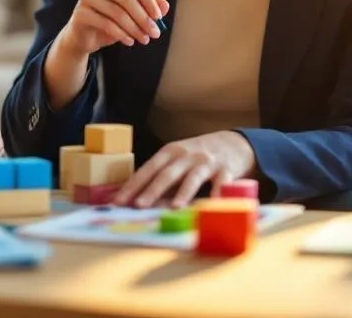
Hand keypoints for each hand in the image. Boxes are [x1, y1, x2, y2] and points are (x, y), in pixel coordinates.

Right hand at [58, 0, 169, 55]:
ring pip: (117, 12)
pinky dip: (121, 34)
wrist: (85, 36)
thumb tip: (164, 5)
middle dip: (143, 18)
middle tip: (155, 33)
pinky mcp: (80, 13)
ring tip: (144, 39)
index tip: (159, 17)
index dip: (149, 0)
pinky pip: (106, 24)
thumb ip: (148, 7)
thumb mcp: (132, 14)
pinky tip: (129, 42)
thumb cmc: (111, 20)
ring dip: (134, 29)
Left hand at [112, 131, 257, 208]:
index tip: (118, 201)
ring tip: (174, 208)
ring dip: (183, 193)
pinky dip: (218, 193)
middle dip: (151, 190)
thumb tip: (137, 201)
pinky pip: (222, 183)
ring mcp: (206, 162)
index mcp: (169, 152)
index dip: (133, 185)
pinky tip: (213, 205)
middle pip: (166, 173)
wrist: (233, 143)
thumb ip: (162, 178)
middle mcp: (186, 155)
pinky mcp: (226, 170)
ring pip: (192, 178)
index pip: (147, 169)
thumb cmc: (197, 157)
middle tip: (138, 206)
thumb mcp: (177, 161)